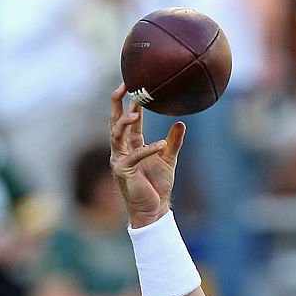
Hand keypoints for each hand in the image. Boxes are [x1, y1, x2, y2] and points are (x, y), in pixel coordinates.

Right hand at [109, 84, 185, 228]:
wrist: (154, 209)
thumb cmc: (158, 186)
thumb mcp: (168, 159)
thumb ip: (173, 141)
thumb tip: (180, 122)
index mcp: (131, 145)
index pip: (128, 119)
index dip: (130, 103)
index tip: (134, 85)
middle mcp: (121, 149)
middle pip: (115, 120)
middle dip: (117, 103)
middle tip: (124, 86)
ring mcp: (119, 159)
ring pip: (116, 134)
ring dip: (125, 121)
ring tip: (136, 110)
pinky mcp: (123, 171)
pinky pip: (134, 156)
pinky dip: (148, 149)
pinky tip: (161, 144)